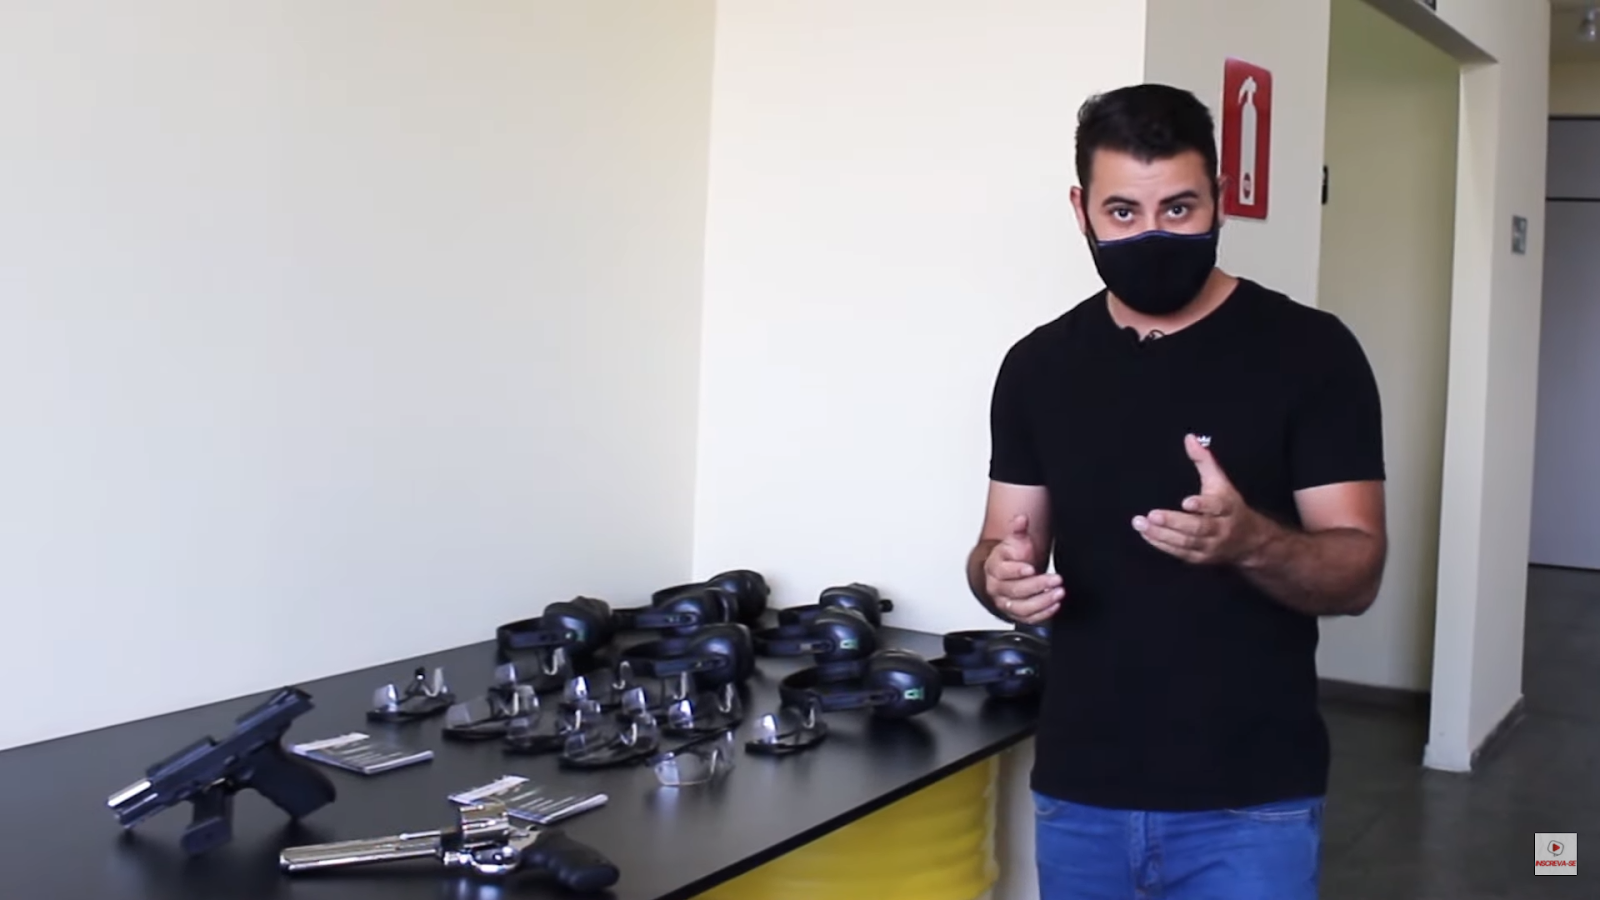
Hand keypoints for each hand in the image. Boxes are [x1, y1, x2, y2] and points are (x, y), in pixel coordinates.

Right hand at [983, 514, 1063, 623]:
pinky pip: (1027, 619)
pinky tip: (1054, 605)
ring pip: (1021, 607)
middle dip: (1037, 585)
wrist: (1008, 573)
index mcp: (994, 568)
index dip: (1017, 571)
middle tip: (1055, 580)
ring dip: (1042, 601)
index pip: (1003, 571)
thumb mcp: (1014, 541)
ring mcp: (1005, 602)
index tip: (1031, 568)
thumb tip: (1021, 519)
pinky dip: (1042, 614)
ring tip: (1058, 593)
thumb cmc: (1011, 558)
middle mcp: (996, 587)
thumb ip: (1018, 530)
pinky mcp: (1015, 614)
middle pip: (1014, 590)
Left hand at [1133, 434, 1264, 564]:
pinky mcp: (1200, 558)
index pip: (1217, 506)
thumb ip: (1204, 461)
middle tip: (1151, 515)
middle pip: (1198, 527)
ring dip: (1161, 534)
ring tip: (1140, 524)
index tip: (1186, 502)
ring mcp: (1210, 546)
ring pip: (1186, 542)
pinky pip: (1180, 553)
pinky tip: (1146, 534)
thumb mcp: (1221, 482)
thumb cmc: (1230, 507)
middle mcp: (1221, 528)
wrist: (1249, 541)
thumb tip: (1189, 438)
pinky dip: (1162, 544)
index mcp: (1228, 507)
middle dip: (1173, 522)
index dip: (1202, 504)